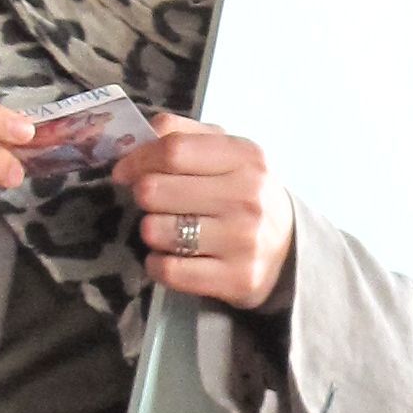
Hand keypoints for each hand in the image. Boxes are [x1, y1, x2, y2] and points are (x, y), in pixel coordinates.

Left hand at [125, 115, 295, 311]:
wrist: (289, 249)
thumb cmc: (246, 194)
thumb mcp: (229, 154)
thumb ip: (186, 134)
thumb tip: (139, 135)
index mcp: (245, 156)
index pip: (174, 150)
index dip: (138, 159)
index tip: (123, 171)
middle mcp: (247, 196)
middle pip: (156, 190)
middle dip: (143, 196)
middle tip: (152, 202)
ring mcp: (242, 239)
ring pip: (157, 231)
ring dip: (151, 231)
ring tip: (167, 230)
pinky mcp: (235, 278)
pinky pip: (168, 270)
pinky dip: (156, 264)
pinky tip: (169, 257)